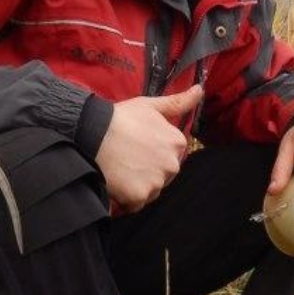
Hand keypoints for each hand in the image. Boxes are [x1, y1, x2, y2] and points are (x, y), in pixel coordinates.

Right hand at [96, 85, 202, 211]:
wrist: (93, 132)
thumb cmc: (120, 117)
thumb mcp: (150, 105)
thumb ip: (178, 102)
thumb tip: (199, 90)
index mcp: (177, 143)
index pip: (169, 156)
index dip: (151, 153)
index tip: (136, 146)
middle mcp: (172, 165)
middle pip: (162, 175)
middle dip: (146, 171)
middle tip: (126, 158)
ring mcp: (156, 182)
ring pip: (150, 191)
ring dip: (137, 185)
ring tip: (119, 169)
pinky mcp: (139, 197)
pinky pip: (135, 204)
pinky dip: (126, 198)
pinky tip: (115, 182)